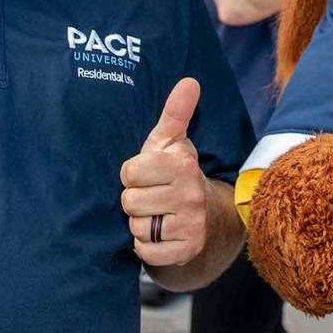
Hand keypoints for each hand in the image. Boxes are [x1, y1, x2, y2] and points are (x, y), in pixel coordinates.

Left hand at [119, 78, 208, 266]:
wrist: (204, 212)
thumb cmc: (175, 172)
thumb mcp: (172, 141)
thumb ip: (175, 111)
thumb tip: (189, 80)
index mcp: (183, 165)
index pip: (129, 173)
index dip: (132, 174)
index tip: (147, 174)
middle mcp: (191, 195)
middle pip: (130, 202)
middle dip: (135, 201)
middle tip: (152, 196)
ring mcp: (191, 224)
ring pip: (137, 228)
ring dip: (140, 224)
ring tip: (156, 213)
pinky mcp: (188, 250)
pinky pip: (147, 252)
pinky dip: (147, 247)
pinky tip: (159, 234)